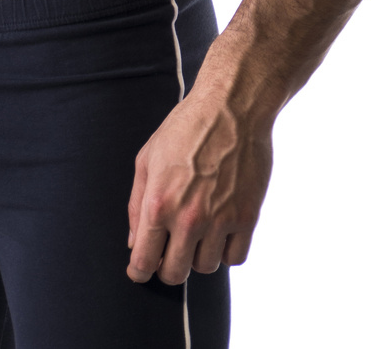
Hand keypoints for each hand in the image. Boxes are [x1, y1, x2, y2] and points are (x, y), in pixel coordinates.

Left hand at [125, 82, 272, 285]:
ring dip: (198, 255)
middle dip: (167, 267)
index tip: (140, 271)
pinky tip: (220, 230)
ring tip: (197, 231)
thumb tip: (134, 242)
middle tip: (169, 252)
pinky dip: (226, 250)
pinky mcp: (247, 218)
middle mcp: (188, 218)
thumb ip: (136, 204)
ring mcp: (220, 220)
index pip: (144, 261)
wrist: (231, 107)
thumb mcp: (147, 158)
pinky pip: (235, 258)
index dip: (139, 271)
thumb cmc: (185, 128)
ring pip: (206, 267)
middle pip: (175, 273)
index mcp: (158, 203)